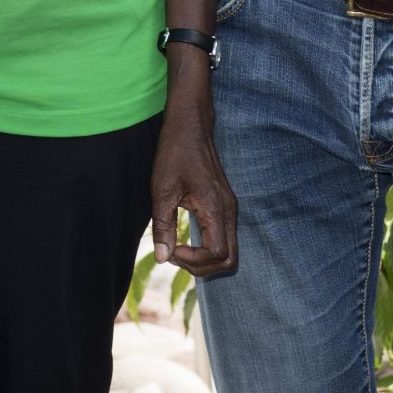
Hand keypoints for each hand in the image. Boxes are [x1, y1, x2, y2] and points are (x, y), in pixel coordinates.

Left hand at [149, 105, 238, 277]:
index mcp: (216, 207)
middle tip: (174, 254)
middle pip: (229, 260)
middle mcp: (229, 210)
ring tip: (178, 248)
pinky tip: (187, 239)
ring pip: (229, 251)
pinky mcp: (225, 205)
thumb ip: (164, 226)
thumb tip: (163, 258)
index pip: (218, 254)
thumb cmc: (175, 153)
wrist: (190, 125)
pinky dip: (208, 247)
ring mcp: (230, 208)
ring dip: (205, 259)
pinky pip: (225, 238)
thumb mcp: (162, 190)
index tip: (172, 250)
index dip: (194, 261)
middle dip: (202, 267)